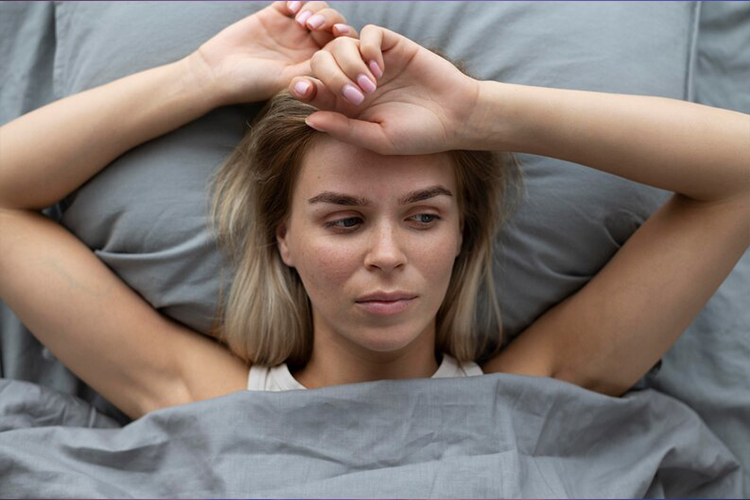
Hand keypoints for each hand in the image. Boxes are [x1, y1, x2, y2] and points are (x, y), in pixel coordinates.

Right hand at [187, 1, 357, 105]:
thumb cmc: (253, 84)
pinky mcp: (274, 14)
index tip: (340, 34)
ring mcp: (290, 28)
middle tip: (316, 26)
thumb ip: (315, 68)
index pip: (341, 45)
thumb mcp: (289, 80)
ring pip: (317, 9)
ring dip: (315, 9)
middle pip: (332, 23)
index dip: (346, 37)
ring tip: (302, 20)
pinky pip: (294, 0)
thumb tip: (343, 58)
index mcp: (315, 63)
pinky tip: (291, 9)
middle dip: (330, 20)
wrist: (218, 73)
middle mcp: (306, 45)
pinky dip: (298, 0)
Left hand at [288, 25, 481, 154]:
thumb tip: (308, 119)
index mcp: (346, 106)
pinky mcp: (393, 46)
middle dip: (330, 76)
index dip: (303, 87)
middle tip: (355, 96)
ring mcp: (374, 62)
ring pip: (342, 44)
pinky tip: (379, 67)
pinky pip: (369, 33)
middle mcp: (355, 80)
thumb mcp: (378, 140)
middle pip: (322, 61)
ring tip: (370, 86)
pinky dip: (368, 46)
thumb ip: (344, 129)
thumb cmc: (418, 136)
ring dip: (349, 63)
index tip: (303, 89)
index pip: (314, 89)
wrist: (457, 118)